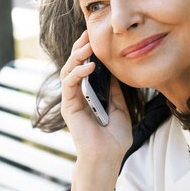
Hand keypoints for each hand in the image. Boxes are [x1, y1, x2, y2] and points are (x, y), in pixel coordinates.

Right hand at [59, 31, 132, 163]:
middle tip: (88, 33)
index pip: (87, 66)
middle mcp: (79, 94)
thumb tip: (113, 69)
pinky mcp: (69, 106)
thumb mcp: (120, 107)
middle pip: (75, 64)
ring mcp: (72, 99)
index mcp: (90, 93)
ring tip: (88, 45)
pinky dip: (78, 72)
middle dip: (81, 47)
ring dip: (77, 56)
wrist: (108, 157)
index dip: (90, 51)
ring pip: (69, 70)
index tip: (97, 36)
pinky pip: (70, 84)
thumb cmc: (114, 137)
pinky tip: (89, 65)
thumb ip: (114, 89)